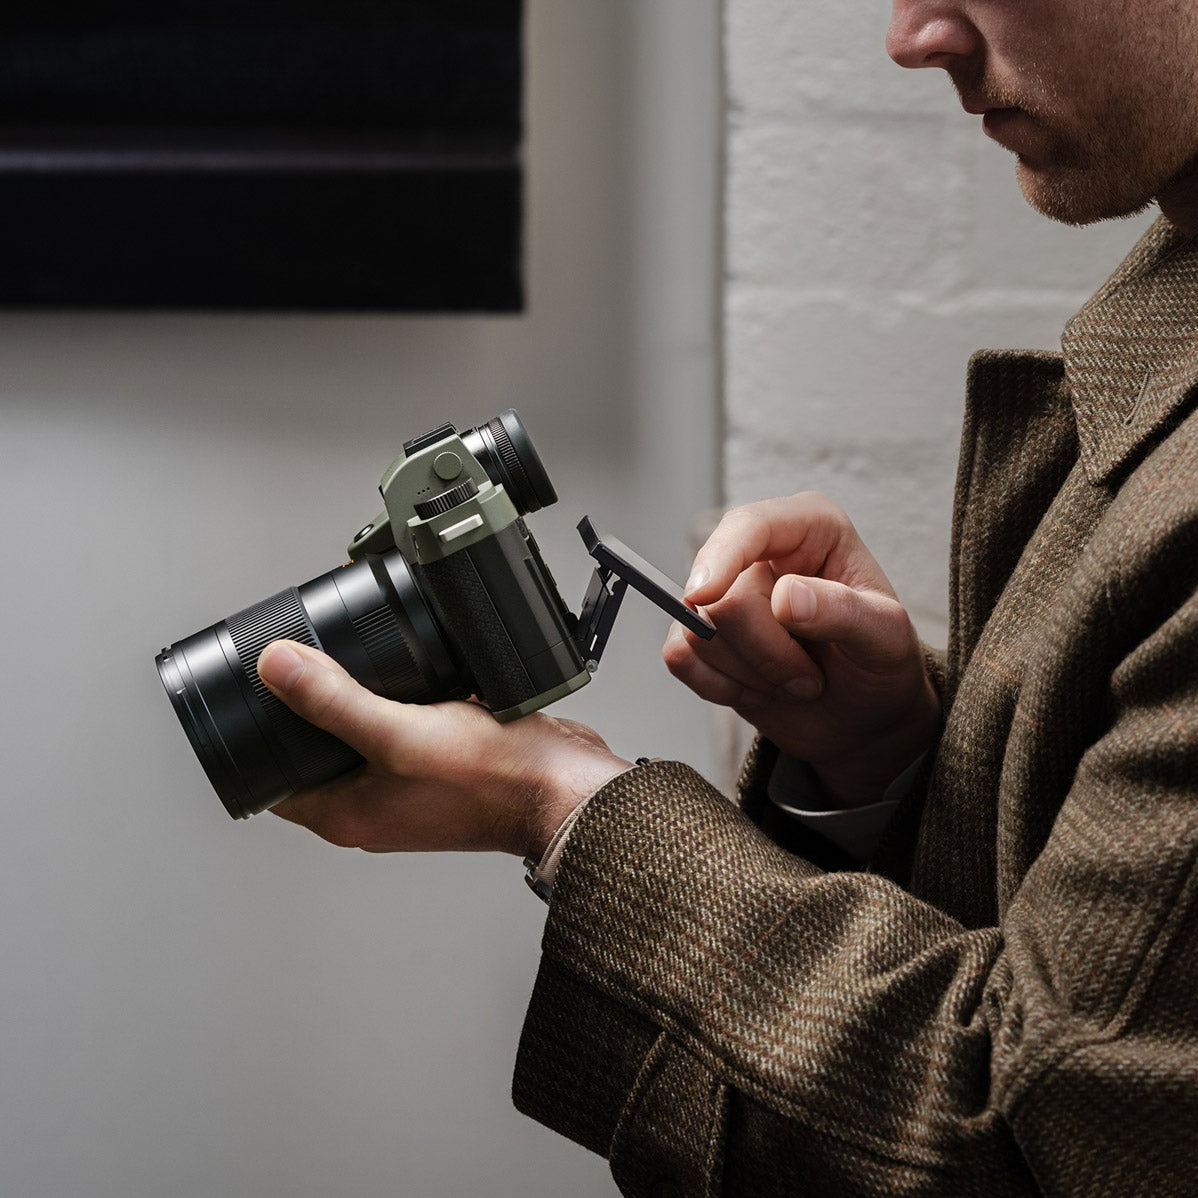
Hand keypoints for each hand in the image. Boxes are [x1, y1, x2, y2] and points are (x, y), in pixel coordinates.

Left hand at [256, 641, 631, 858]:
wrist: (563, 785)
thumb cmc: (491, 780)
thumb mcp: (398, 732)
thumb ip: (334, 700)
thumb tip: (275, 667)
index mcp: (347, 814)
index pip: (274, 780)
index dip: (257, 734)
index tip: (257, 688)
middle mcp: (374, 806)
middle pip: (316, 753)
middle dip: (307, 708)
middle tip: (301, 662)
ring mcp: (408, 787)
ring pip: (362, 738)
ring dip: (356, 701)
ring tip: (352, 662)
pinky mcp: (441, 765)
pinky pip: (403, 730)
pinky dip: (399, 702)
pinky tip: (410, 673)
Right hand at [663, 492, 939, 805]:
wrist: (863, 718)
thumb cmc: (880, 665)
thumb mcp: (886, 638)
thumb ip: (844, 612)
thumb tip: (787, 597)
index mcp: (810, 529)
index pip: (749, 526)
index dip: (722, 557)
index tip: (705, 597)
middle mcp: (761, 553)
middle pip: (722, 597)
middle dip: (767, 653)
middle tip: (809, 677)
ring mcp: (727, 595)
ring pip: (698, 633)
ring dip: (751, 675)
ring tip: (794, 681)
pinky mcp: (704, 637)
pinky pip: (680, 657)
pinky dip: (719, 686)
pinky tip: (758, 689)